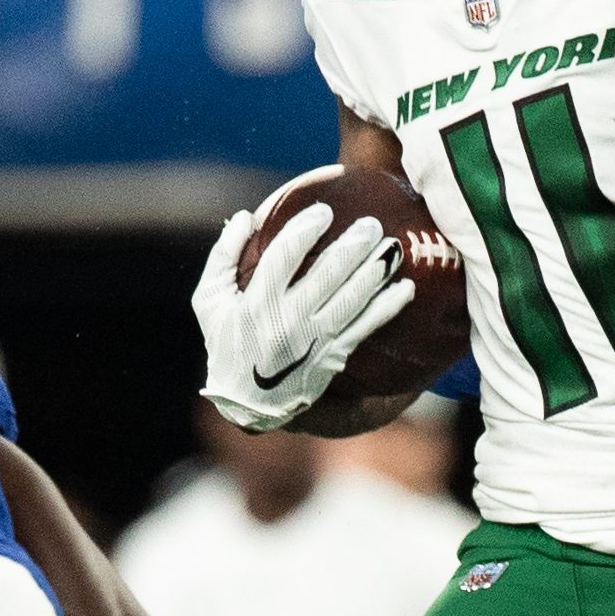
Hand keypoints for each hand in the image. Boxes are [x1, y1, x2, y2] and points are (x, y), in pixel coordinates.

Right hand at [194, 195, 412, 431]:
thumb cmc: (228, 342)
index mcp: (256, 303)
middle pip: (328, 274)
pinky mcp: (334, 356)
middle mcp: (288, 321)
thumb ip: (223, 256)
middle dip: (354, 245)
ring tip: (393, 247)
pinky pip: (366, 327)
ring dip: (376, 270)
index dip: (306, 230)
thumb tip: (244, 217)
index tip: (324, 211)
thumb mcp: (209, 300)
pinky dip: (388, 306)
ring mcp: (314, 340)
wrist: (249, 404)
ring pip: (352, 299)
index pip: (284, 257)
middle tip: (371, 224)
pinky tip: (405, 287)